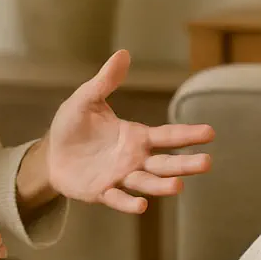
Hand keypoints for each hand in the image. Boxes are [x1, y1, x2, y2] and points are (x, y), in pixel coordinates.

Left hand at [47, 50, 214, 213]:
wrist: (50, 154)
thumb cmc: (72, 126)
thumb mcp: (87, 99)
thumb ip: (106, 81)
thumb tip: (123, 53)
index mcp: (135, 136)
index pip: (167, 136)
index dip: (188, 134)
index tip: (210, 133)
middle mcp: (134, 159)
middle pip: (165, 163)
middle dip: (186, 164)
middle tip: (207, 162)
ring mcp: (120, 177)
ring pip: (147, 183)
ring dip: (162, 186)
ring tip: (178, 186)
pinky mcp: (102, 192)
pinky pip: (118, 199)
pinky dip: (129, 204)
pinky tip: (141, 206)